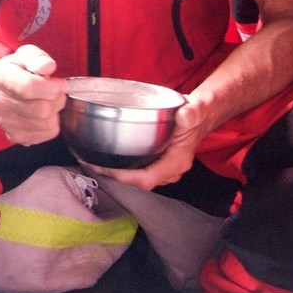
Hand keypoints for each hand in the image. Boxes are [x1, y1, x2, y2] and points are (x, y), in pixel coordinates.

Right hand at [0, 45, 67, 146]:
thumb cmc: (11, 71)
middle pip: (41, 109)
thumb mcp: (23, 55)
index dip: (51, 87)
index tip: (60, 84)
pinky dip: (52, 124)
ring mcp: (4, 121)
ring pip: (46, 124)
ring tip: (48, 102)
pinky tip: (44, 114)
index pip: (29, 87)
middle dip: (56, 99)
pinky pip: (46, 135)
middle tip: (55, 92)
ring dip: (55, 112)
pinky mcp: (14, 136)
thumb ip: (37, 58)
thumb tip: (48, 67)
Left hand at [77, 95, 207, 189]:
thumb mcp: (195, 110)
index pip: (147, 178)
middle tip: (90, 164)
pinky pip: (139, 170)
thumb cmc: (197, 113)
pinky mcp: (159, 162)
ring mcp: (165, 167)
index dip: (125, 177)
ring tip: (93, 162)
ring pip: (138, 178)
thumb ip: (191, 114)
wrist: (202, 114)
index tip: (105, 168)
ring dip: (116, 172)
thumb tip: (185, 116)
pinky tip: (108, 158)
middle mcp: (171, 169)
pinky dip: (122, 166)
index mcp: (177, 161)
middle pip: (139, 182)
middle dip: (114, 176)